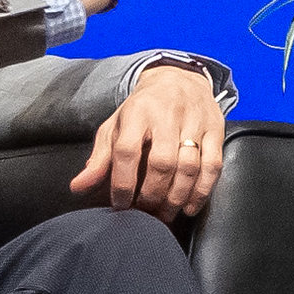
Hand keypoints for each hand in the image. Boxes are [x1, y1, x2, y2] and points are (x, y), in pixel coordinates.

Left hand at [71, 63, 226, 219]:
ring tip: (165, 214)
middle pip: (162, 163)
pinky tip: (189, 207)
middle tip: (146, 213)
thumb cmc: (143, 109)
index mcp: (137, 113)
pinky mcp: (215, 130)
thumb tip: (78, 187)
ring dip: (176, 198)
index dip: (123, 183)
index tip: (120, 204)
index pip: (127, 151)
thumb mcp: (116, 126)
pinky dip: (201, 191)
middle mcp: (167, 116)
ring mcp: (194, 122)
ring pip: (189, 167)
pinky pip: (212, 166)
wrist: (180, 79)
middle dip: (152, 195)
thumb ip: (99, 158)